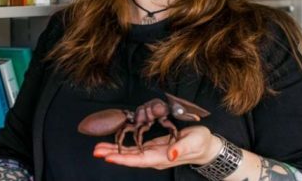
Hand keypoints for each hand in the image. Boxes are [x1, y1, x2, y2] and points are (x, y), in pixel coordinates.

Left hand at [92, 125, 221, 169]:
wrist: (206, 147)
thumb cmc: (201, 143)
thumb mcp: (194, 142)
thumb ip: (181, 148)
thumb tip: (170, 155)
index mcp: (163, 158)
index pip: (140, 160)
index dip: (124, 159)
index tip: (109, 157)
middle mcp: (155, 158)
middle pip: (131, 159)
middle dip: (113, 155)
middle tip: (96, 151)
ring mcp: (152, 154)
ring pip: (130, 154)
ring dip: (114, 151)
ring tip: (98, 149)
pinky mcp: (152, 148)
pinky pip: (134, 149)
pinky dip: (122, 147)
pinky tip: (111, 146)